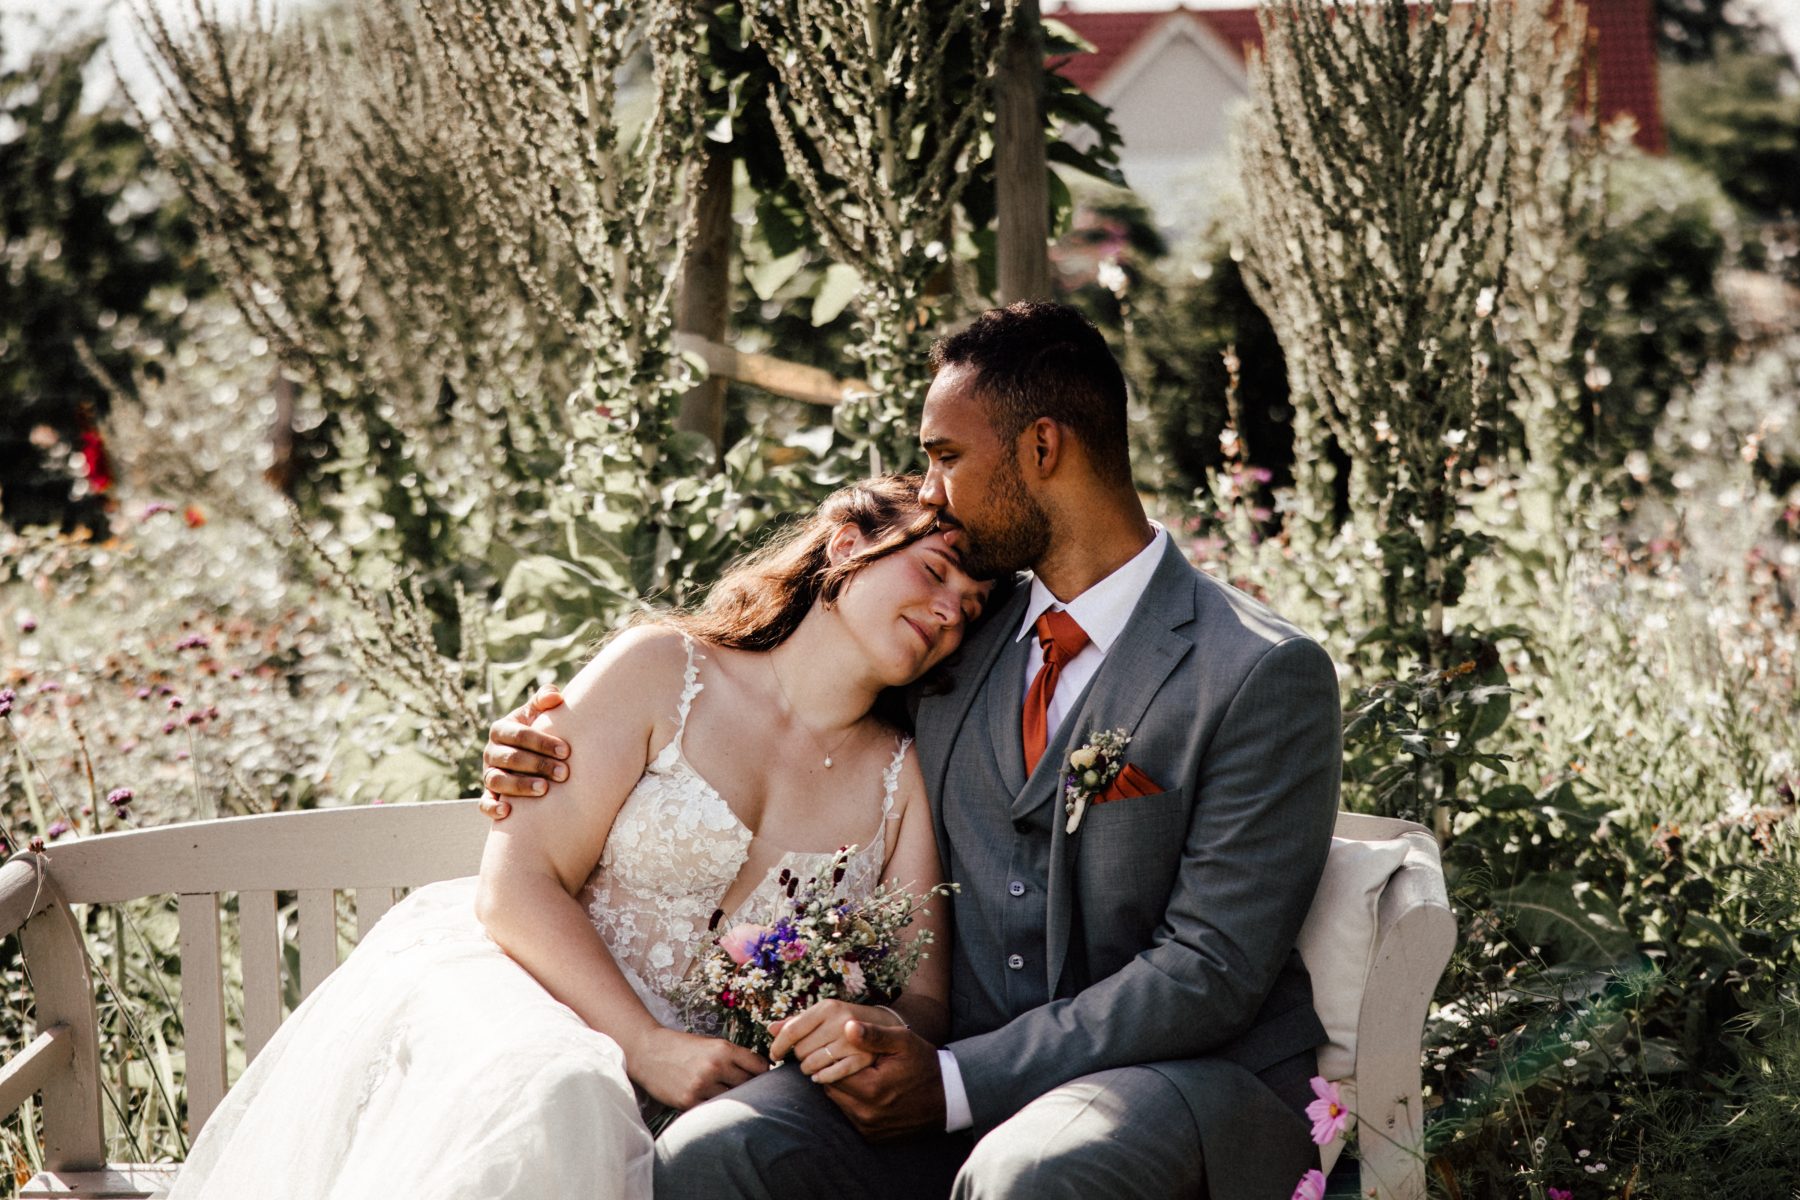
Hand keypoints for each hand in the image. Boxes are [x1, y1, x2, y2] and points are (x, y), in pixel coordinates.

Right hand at [478, 685, 570, 819]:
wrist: (533, 753)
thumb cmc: (540, 729)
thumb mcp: (539, 712)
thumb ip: (545, 698)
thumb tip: (556, 697)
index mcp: (501, 729)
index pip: (519, 734)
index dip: (541, 742)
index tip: (566, 750)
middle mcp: (491, 752)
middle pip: (510, 758)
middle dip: (537, 765)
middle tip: (564, 773)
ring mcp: (489, 773)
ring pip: (497, 781)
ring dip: (519, 786)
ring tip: (544, 789)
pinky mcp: (489, 794)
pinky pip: (484, 803)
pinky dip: (492, 808)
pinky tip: (508, 812)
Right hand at [625, 1025, 769, 1111]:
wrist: (648, 1051)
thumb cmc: (682, 1048)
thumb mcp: (710, 1044)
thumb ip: (733, 1057)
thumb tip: (760, 1072)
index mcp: (723, 1049)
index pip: (759, 1067)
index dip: (763, 1073)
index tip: (762, 1078)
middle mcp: (715, 1066)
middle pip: (749, 1085)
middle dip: (750, 1088)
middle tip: (747, 1091)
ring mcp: (702, 1085)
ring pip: (732, 1100)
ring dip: (732, 1100)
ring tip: (728, 1098)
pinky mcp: (689, 1101)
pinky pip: (712, 1109)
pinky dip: (714, 1108)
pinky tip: (712, 1104)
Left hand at [767, 1000, 906, 1084]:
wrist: (901, 1036)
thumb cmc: (858, 1021)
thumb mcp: (834, 1014)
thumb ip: (802, 1020)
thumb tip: (771, 1027)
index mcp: (831, 1007)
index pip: (793, 1029)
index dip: (779, 1044)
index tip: (775, 1053)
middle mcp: (841, 1024)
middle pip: (801, 1050)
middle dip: (799, 1056)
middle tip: (806, 1055)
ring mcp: (853, 1043)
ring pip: (813, 1065)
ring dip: (809, 1069)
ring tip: (814, 1065)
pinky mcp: (864, 1065)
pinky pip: (832, 1076)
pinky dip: (824, 1078)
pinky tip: (822, 1076)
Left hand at [818, 1020, 945, 1141]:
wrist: (949, 1098)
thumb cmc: (924, 1064)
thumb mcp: (903, 1042)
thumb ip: (873, 1034)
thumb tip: (846, 1026)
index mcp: (871, 1089)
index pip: (831, 1072)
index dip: (836, 1058)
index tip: (846, 1049)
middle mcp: (867, 1114)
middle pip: (832, 1089)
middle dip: (837, 1074)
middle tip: (853, 1061)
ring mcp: (870, 1129)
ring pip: (840, 1104)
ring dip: (846, 1089)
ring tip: (863, 1075)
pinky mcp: (873, 1137)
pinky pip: (852, 1117)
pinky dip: (855, 1104)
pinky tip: (870, 1092)